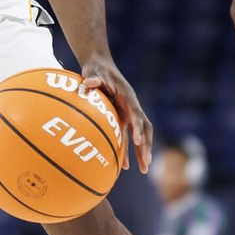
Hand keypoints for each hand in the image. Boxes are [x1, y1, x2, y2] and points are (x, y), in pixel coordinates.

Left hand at [81, 58, 152, 172]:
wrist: (99, 66)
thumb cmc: (96, 69)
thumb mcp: (93, 71)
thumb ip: (92, 78)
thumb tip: (88, 83)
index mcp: (127, 95)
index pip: (135, 112)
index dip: (138, 126)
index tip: (138, 140)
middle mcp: (131, 106)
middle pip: (144, 128)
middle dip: (146, 146)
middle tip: (147, 163)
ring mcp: (128, 113)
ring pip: (139, 135)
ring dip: (142, 151)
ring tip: (144, 169)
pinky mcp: (121, 118)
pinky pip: (127, 136)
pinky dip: (128, 150)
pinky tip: (125, 165)